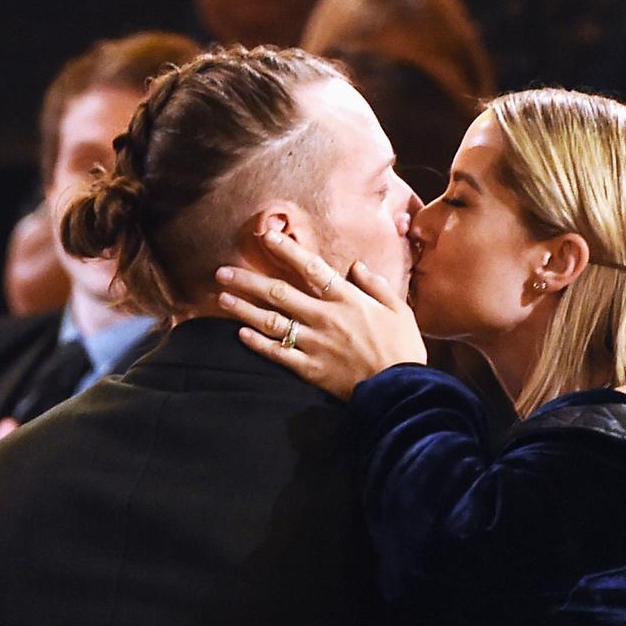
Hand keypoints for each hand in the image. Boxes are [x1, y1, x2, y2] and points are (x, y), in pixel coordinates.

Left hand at [215, 230, 426, 399]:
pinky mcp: (310, 368)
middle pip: (279, 293)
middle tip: (222, 272)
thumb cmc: (403, 348)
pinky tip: (240, 334)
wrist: (401, 390)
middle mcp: (325, 317)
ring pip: (271, 321)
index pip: (310, 268)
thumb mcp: (399, 310)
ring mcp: (315, 343)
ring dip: (244, 309)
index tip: (265, 236)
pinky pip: (278, 353)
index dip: (286, 250)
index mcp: (347, 299)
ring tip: (222, 299)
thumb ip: (376, 285)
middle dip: (248, 280)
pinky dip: (258, 343)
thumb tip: (357, 265)